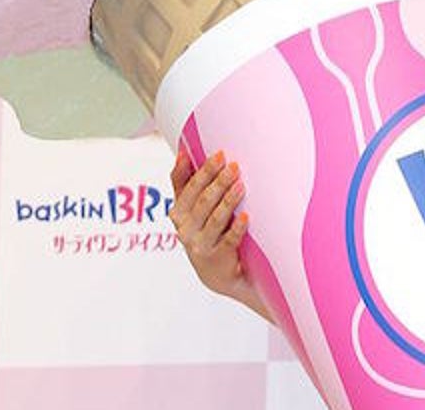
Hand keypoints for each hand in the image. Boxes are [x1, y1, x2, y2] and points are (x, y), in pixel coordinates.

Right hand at [169, 146, 270, 320]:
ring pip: (214, 218)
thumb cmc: (207, 232)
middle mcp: (185, 228)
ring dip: (227, 200)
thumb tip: (184, 151)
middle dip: (216, 181)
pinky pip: (228, 240)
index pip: (184, 187)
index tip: (217, 154)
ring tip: (241, 184)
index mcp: (178, 212)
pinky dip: (237, 227)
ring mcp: (200, 244)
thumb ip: (187, 184)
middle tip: (234, 165)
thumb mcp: (193, 209)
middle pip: (201, 200)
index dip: (198, 170)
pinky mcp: (216, 258)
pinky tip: (246, 216)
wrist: (218, 274)